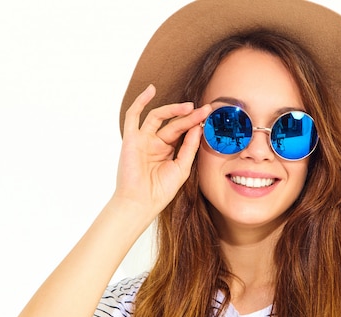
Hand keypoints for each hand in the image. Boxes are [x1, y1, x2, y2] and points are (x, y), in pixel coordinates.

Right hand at [114, 84, 210, 214]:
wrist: (142, 202)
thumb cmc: (160, 191)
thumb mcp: (182, 167)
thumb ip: (190, 147)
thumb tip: (198, 127)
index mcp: (168, 151)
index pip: (183, 132)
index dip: (195, 123)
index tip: (209, 116)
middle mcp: (155, 143)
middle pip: (173, 124)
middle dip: (189, 117)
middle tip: (205, 110)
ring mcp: (143, 140)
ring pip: (157, 117)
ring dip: (173, 109)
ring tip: (189, 107)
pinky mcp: (131, 139)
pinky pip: (133, 116)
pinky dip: (140, 102)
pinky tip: (151, 90)